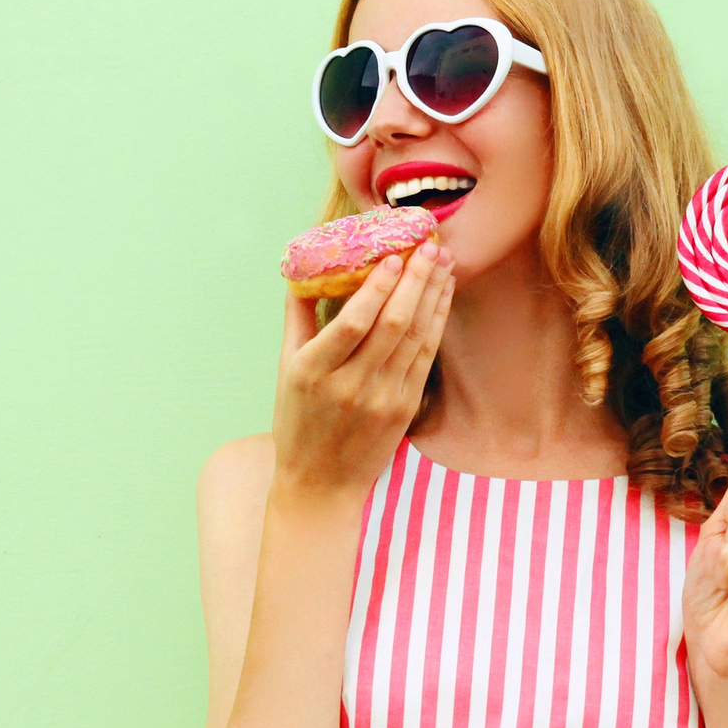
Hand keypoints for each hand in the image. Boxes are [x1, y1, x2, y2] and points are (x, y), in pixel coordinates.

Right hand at [270, 242, 454, 505]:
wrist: (321, 482)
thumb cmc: (298, 421)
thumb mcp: (285, 368)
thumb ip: (298, 317)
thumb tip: (305, 269)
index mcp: (313, 371)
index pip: (354, 322)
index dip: (378, 287)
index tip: (393, 255)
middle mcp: (350, 386)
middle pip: (393, 324)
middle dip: (416, 280)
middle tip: (430, 245)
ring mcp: (382, 399)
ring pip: (416, 337)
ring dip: (433, 295)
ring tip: (443, 260)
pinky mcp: (404, 408)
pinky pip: (425, 357)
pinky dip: (436, 322)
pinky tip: (442, 295)